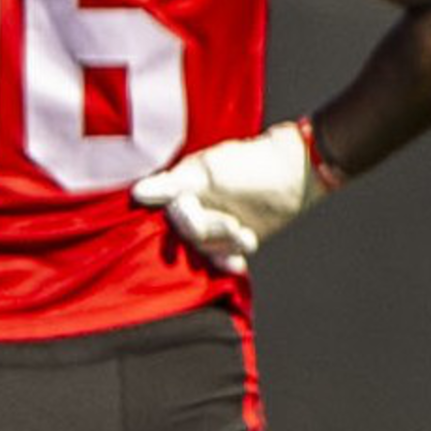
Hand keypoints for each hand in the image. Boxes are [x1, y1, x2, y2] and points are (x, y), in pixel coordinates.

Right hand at [133, 120, 336, 272]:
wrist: (293, 173)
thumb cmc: (249, 164)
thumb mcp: (209, 171)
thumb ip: (173, 185)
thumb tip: (138, 193)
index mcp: (182, 188)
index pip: (173, 213)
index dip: (187, 219)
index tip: (199, 218)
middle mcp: (194, 208)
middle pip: (191, 235)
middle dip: (214, 232)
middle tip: (236, 226)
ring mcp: (213, 226)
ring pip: (207, 249)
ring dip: (226, 247)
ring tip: (247, 237)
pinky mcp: (231, 242)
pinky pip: (222, 259)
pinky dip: (229, 262)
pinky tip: (239, 266)